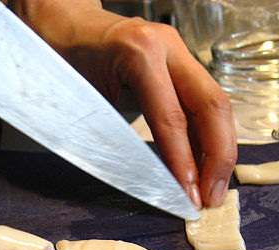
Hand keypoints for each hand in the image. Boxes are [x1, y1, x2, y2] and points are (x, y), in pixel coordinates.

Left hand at [8, 0, 236, 207]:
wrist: (60, 22)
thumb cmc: (59, 58)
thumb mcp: (82, 101)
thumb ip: (117, 138)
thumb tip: (153, 182)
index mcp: (140, 53)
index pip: (173, 119)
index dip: (185, 164)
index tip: (190, 198)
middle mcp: (168, 47)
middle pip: (213, 107)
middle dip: (218, 157)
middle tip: (212, 197)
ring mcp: (178, 52)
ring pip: (216, 105)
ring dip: (219, 150)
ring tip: (213, 188)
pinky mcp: (180, 64)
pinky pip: (203, 104)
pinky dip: (207, 138)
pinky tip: (205, 167)